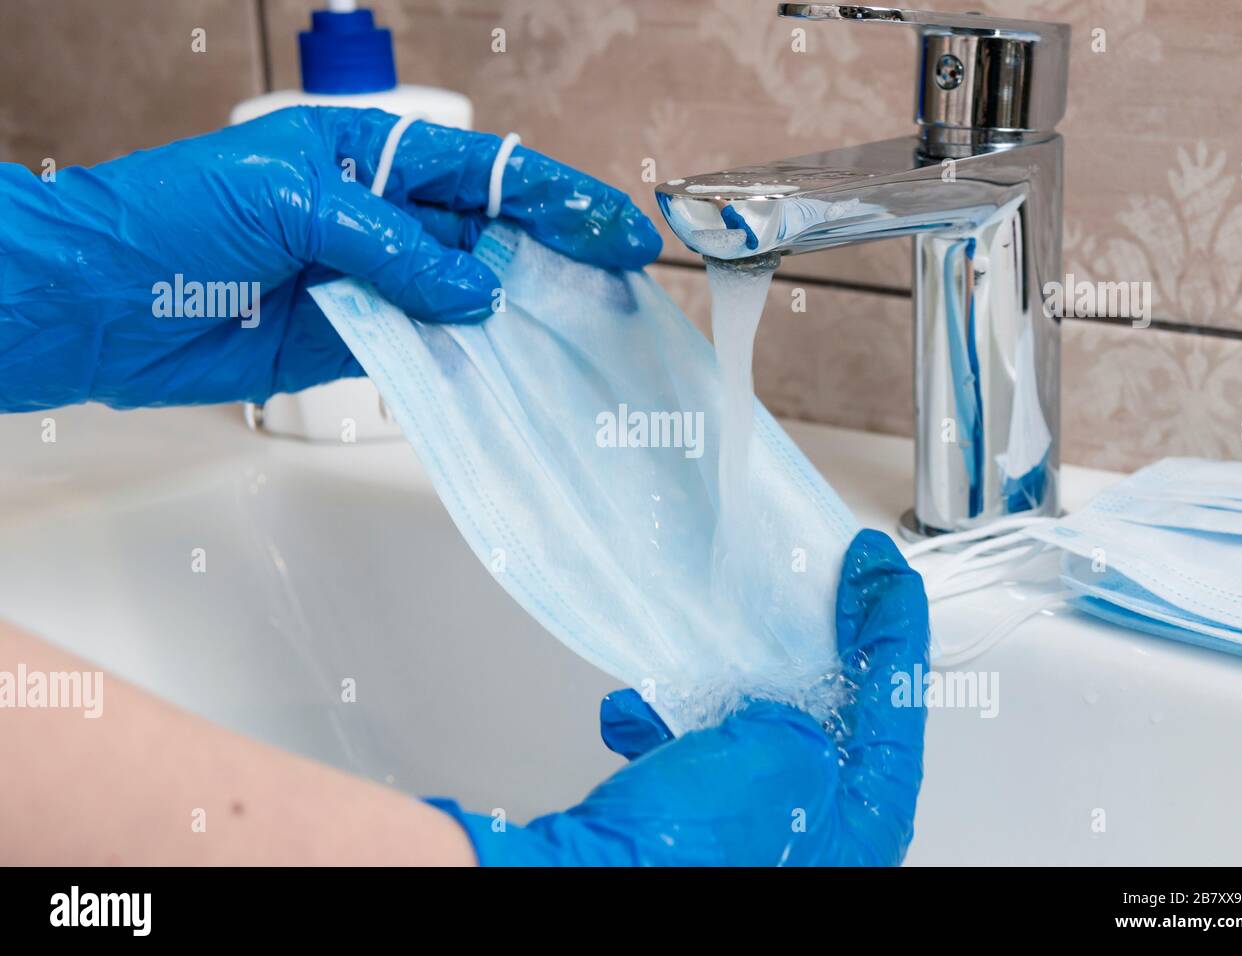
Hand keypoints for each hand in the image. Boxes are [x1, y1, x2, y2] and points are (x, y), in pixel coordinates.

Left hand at [0, 106, 660, 411]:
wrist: (97, 299)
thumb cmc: (173, 216)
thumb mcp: (291, 200)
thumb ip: (389, 247)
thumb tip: (472, 292)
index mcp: (365, 156)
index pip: (480, 174)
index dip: (553, 199)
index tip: (613, 228)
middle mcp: (376, 217)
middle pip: (484, 238)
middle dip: (552, 258)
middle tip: (617, 286)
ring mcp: (368, 282)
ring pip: (462, 299)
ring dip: (514, 318)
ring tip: (577, 337)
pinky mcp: (349, 340)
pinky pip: (423, 350)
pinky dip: (462, 363)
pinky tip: (504, 372)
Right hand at [430, 529, 929, 865]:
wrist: (582, 880)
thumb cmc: (685, 854)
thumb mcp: (777, 758)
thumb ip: (802, 722)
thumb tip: (778, 715)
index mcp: (862, 824)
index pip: (896, 707)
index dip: (893, 628)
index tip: (884, 571)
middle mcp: (821, 832)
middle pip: (841, 717)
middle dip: (828, 649)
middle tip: (842, 581)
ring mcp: (765, 829)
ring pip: (767, 732)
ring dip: (737, 688)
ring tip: (729, 644)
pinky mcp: (709, 825)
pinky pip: (706, 756)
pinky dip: (675, 728)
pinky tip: (640, 714)